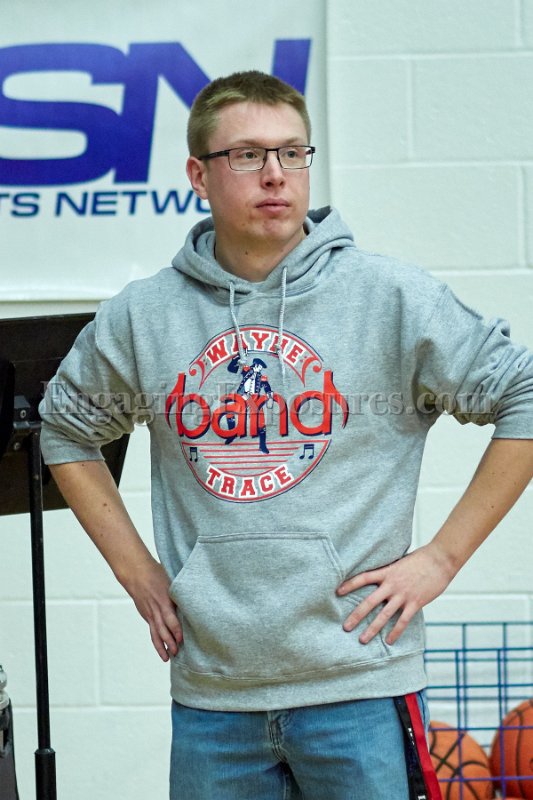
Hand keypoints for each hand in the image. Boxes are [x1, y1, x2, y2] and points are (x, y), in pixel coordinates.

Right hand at [125, 559, 182, 661]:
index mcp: (164, 600)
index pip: (171, 618)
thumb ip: (179, 593)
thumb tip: (193, 600)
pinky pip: (152, 632)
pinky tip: (161, 650)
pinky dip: (156, 642)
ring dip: (162, 646)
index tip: (182, 639)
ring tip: (168, 658)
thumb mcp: (170, 581)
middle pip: (163, 629)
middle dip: (170, 642)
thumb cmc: (156, 574)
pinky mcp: (147, 616)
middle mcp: (157, 610)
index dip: (176, 630)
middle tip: (177, 653)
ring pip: (156, 634)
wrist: (136, 574)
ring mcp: (150, 614)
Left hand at [337, 543, 454, 644]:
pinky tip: (389, 641)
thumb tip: (380, 578)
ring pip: (384, 615)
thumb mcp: (400, 562)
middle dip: (356, 616)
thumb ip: (389, 572)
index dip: (349, 584)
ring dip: (372, 629)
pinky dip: (395, 632)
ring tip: (362, 640)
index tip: (337, 591)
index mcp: (387, 572)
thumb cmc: (420, 559)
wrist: (440, 560)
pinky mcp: (415, 603)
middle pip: (369, 602)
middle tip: (345, 627)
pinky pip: (403, 621)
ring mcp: (403, 595)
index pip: (363, 577)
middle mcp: (392, 584)